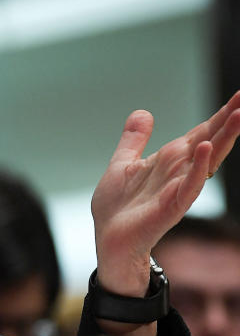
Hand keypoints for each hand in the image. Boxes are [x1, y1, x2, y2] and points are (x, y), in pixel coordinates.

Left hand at [91, 92, 239, 335]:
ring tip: (239, 115)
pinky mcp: (170, 208)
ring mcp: (177, 189)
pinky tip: (205, 150)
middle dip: (229, 121)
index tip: (239, 94)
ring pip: (206, 161)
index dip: (219, 115)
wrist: (108, 240)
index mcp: (170, 160)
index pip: (201, 132)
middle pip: (210, 141)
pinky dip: (198, 168)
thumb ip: (134, 140)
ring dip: (222, 139)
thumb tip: (143, 112)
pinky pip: (188, 186)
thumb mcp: (122, 165)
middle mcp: (179, 172)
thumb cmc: (117, 207)